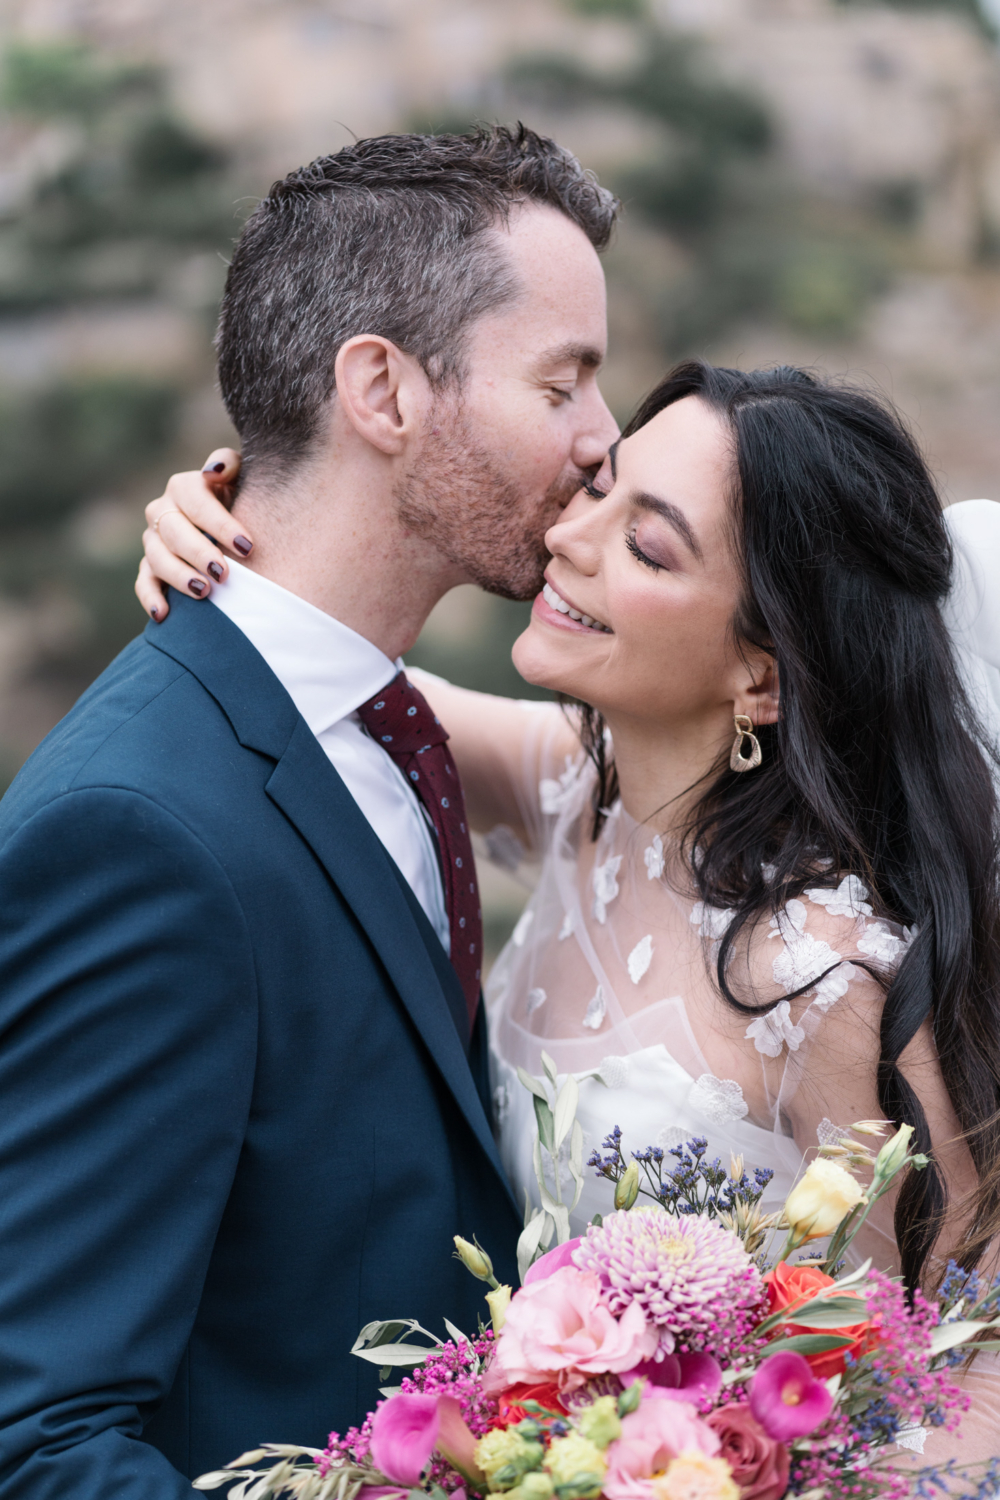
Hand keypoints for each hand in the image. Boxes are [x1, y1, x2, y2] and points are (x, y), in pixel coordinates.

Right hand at [136, 449, 250, 620]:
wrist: (235, 520)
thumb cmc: (242, 497)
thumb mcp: (242, 476)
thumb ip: (230, 464)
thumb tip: (213, 471)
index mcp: (184, 487)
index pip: (197, 503)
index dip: (220, 525)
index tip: (247, 547)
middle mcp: (163, 512)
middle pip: (174, 532)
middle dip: (199, 553)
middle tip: (224, 573)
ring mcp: (153, 540)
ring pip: (157, 558)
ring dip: (178, 576)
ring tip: (204, 592)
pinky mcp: (151, 566)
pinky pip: (144, 582)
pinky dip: (150, 598)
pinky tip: (163, 614)